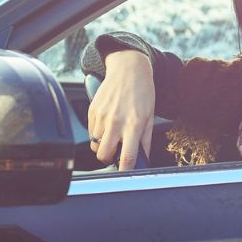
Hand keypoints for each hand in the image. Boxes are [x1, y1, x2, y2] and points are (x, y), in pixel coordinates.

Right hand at [87, 50, 154, 170]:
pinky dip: (97, 133)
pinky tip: (107, 124)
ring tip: (112, 135)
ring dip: (102, 144)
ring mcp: (102, 116)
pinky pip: (90, 132)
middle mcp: (116, 121)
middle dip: (109, 159)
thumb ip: (146, 140)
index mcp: (133, 124)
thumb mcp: (150, 116)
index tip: (125, 173)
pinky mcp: (92, 110)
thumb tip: (144, 159)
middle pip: (103, 155)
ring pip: (95, 144)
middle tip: (116, 153)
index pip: (127, 157)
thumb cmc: (142, 92)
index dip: (125, 170)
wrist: (128, 69)